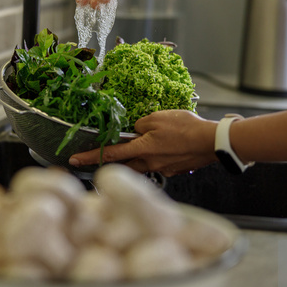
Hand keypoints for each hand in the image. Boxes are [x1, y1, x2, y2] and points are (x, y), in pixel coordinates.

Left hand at [69, 110, 219, 176]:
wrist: (212, 142)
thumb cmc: (187, 128)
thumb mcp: (158, 117)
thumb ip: (140, 124)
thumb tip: (135, 131)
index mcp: (142, 149)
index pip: (109, 153)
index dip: (89, 157)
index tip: (74, 160)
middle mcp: (149, 163)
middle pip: (125, 164)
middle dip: (115, 160)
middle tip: (107, 154)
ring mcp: (162, 168)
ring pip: (142, 165)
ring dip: (137, 158)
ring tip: (145, 146)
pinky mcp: (173, 169)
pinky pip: (158, 164)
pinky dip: (157, 157)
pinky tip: (166, 147)